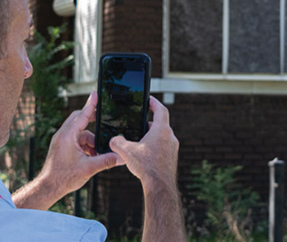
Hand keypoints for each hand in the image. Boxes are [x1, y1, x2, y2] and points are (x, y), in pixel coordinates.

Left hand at [12, 92, 121, 209]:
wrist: (48, 187)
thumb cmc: (64, 177)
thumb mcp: (89, 168)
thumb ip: (106, 161)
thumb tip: (122, 157)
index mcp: (68, 136)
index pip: (82, 115)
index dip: (91, 104)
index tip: (96, 93)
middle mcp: (63, 135)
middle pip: (80, 119)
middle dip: (93, 123)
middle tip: (105, 123)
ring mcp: (62, 140)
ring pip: (80, 132)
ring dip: (91, 140)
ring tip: (98, 153)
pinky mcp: (62, 147)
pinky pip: (76, 140)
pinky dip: (85, 145)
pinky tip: (92, 156)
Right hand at [110, 97, 185, 241]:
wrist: (160, 186)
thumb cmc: (147, 166)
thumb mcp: (126, 151)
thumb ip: (117, 142)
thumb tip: (114, 140)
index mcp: (161, 130)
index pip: (160, 109)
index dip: (154, 102)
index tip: (148, 99)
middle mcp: (170, 137)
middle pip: (159, 124)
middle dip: (147, 123)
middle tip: (136, 124)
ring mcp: (172, 148)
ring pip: (161, 137)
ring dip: (150, 137)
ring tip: (137, 142)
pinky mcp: (171, 158)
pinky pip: (162, 148)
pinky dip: (153, 148)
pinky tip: (143, 156)